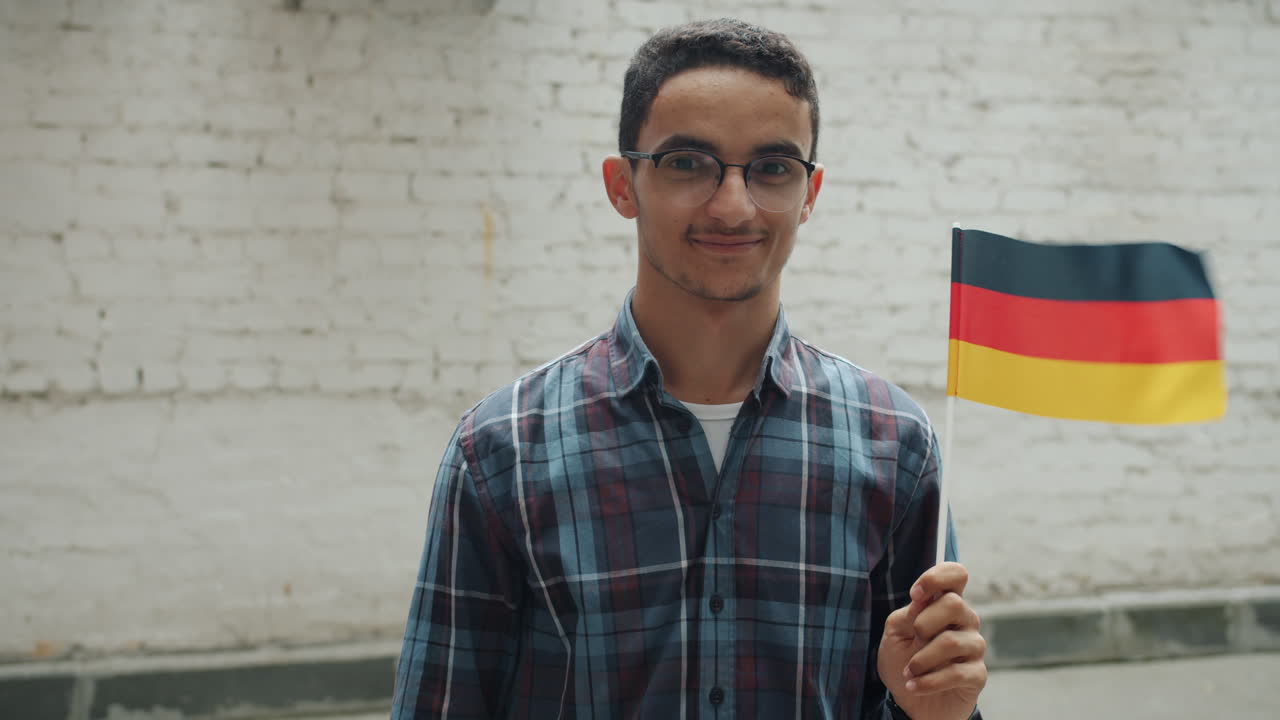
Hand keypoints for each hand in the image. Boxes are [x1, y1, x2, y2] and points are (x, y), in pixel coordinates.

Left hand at [876, 562, 986, 719]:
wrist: (909, 702)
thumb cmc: (903, 661)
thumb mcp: (894, 633)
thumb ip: (907, 614)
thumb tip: (923, 600)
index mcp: (944, 604)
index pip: (956, 574)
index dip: (937, 577)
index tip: (915, 594)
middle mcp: (964, 621)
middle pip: (955, 603)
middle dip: (924, 623)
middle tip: (913, 639)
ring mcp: (973, 647)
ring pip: (952, 641)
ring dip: (921, 659)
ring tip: (909, 672)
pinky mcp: (976, 674)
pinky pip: (956, 672)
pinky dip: (928, 681)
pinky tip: (914, 686)